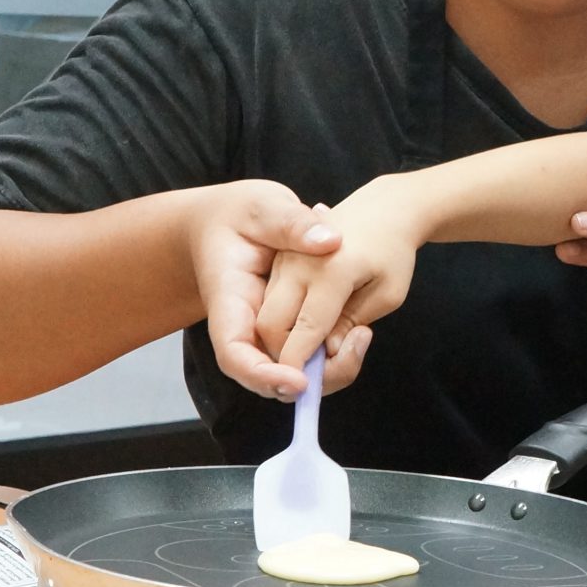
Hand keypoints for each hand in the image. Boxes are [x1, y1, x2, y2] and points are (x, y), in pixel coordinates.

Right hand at [190, 181, 370, 399]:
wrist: (225, 220)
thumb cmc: (242, 212)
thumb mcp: (266, 205)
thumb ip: (293, 223)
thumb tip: (328, 240)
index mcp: (232, 291)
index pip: (235, 351)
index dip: (264, 375)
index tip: (300, 382)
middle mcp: (245, 318)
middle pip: (268, 370)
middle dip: (310, 378)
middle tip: (359, 341)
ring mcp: (262, 324)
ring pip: (288, 368)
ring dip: (325, 369)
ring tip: (361, 336)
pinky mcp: (280, 325)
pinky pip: (301, 354)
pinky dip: (329, 355)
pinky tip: (356, 333)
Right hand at [252, 180, 426, 374]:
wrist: (384, 208)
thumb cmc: (393, 249)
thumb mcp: (389, 289)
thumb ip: (355, 320)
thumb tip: (329, 349)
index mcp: (329, 270)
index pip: (303, 330)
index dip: (298, 364)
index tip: (304, 386)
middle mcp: (297, 268)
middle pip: (270, 330)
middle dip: (288, 359)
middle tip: (331, 360)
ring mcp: (284, 264)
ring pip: (267, 321)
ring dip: (289, 344)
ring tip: (338, 340)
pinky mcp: (281, 267)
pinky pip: (274, 308)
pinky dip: (291, 328)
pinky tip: (324, 329)